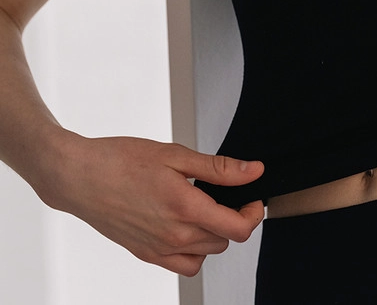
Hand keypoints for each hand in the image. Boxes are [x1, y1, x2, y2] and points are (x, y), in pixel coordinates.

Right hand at [40, 135, 263, 276]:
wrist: (80, 177)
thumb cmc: (122, 160)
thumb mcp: (176, 155)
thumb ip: (219, 168)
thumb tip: (253, 171)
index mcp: (185, 208)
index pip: (238, 229)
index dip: (253, 213)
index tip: (251, 197)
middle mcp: (174, 235)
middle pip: (224, 241)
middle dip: (233, 217)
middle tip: (226, 192)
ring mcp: (158, 249)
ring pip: (206, 254)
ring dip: (214, 234)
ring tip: (204, 206)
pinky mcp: (144, 254)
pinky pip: (183, 265)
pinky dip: (193, 250)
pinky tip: (186, 225)